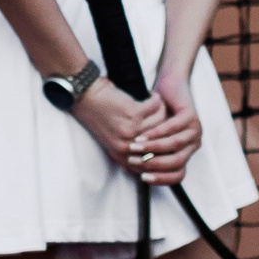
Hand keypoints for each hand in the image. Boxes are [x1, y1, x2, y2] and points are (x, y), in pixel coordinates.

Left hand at [76, 68, 201, 186]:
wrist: (86, 98)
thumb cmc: (100, 117)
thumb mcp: (112, 141)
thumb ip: (130, 152)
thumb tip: (152, 156)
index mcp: (121, 156)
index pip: (152, 162)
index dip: (164, 152)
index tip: (172, 141)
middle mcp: (127, 147)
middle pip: (160, 142)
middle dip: (167, 129)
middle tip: (171, 119)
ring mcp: (130, 131)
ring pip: (161, 124)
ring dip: (163, 112)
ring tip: (162, 106)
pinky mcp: (133, 114)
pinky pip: (155, 109)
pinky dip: (157, 101)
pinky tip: (155, 96)